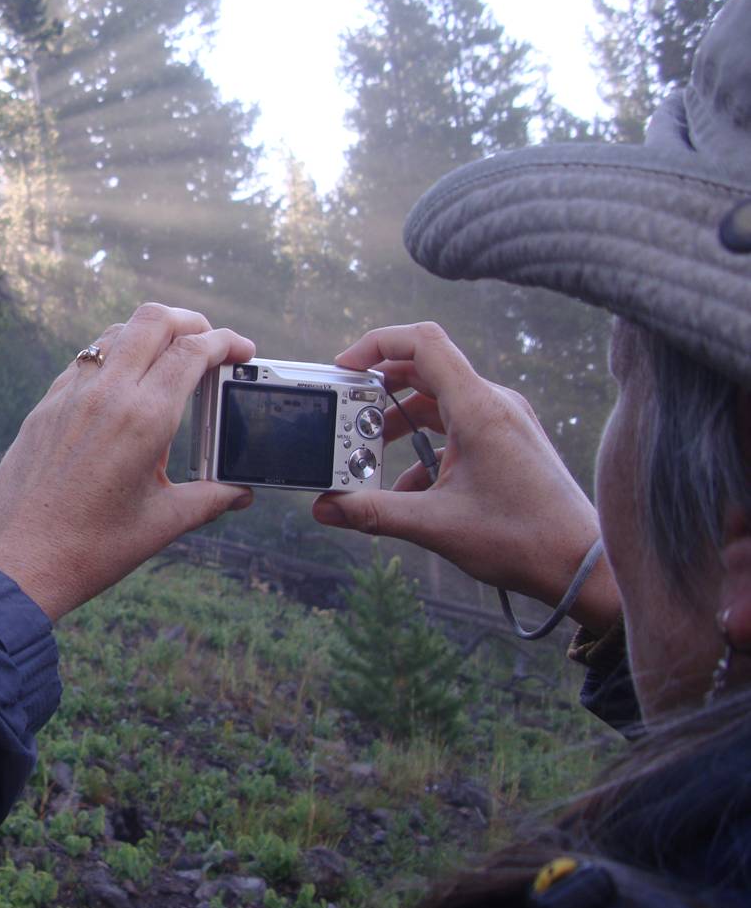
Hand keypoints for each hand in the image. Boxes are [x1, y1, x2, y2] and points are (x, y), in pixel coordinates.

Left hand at [0, 303, 255, 621]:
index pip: (192, 351)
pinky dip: (114, 356)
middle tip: (210, 344)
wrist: (17, 563)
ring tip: (169, 360)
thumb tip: (241, 492)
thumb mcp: (163, 523)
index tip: (242, 351)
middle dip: (192, 321)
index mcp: (144, 419)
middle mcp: (106, 394)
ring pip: (116, 332)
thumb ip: (211, 499)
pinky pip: (85, 360)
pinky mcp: (45, 406)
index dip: (225, 341)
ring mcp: (70, 396)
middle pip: (155, 320)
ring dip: (150, 334)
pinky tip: (123, 385)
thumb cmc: (90, 549)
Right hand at [310, 322, 619, 633]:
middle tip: (347, 421)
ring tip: (369, 458)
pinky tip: (408, 489)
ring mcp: (503, 421)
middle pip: (423, 370)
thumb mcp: (436, 525)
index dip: (375, 344)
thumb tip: (325, 507)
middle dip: (377, 394)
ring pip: (437, 402)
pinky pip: (455, 428)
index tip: (343, 369)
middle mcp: (493, 403)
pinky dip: (424, 447)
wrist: (582, 565)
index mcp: (478, 408)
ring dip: (398, 424)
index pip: (422, 343)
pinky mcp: (508, 441)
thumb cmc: (523, 540)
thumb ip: (373, 512)